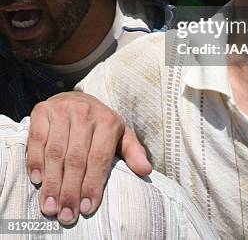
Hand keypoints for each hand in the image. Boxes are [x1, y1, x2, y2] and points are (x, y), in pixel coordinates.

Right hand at [27, 92, 151, 224]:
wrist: (75, 98)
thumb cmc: (99, 124)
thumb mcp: (120, 134)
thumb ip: (133, 152)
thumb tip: (146, 170)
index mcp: (108, 120)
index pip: (99, 158)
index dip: (92, 185)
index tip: (86, 209)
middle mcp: (85, 112)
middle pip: (76, 158)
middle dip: (71, 191)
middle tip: (66, 215)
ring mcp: (62, 109)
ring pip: (56, 152)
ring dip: (52, 183)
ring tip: (51, 207)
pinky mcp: (42, 110)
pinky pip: (37, 140)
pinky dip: (35, 161)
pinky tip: (37, 180)